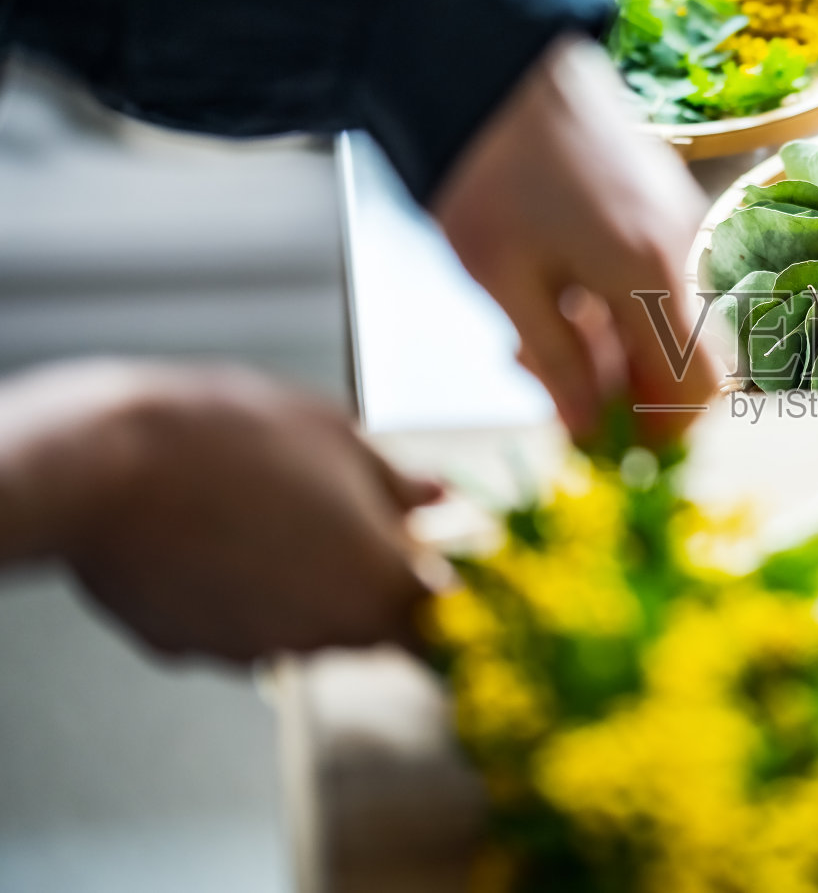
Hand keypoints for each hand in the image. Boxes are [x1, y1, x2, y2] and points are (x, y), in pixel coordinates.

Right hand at [0, 361, 438, 663]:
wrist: (107, 465)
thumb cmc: (232, 440)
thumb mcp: (338, 437)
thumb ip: (397, 482)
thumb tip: (440, 497)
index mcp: (380, 587)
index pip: (440, 623)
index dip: (437, 592)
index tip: (424, 559)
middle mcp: (326, 635)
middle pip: (370, 626)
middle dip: (364, 579)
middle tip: (330, 514)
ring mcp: (253, 649)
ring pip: (299, 626)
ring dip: (296, 584)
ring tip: (259, 510)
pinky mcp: (188, 649)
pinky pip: (230, 625)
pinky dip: (230, 593)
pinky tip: (207, 536)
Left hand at [434, 35, 718, 443]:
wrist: (490, 56)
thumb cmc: (489, 170)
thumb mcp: (506, 284)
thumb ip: (558, 366)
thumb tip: (588, 433)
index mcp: (650, 274)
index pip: (695, 388)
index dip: (659, 432)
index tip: (601, 444)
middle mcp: (681, 245)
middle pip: (683, 356)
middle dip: (621, 389)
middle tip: (542, 382)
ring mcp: (675, 216)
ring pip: (662, 315)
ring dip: (610, 346)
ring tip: (532, 339)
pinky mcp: (659, 195)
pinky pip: (652, 275)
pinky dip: (613, 304)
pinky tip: (553, 293)